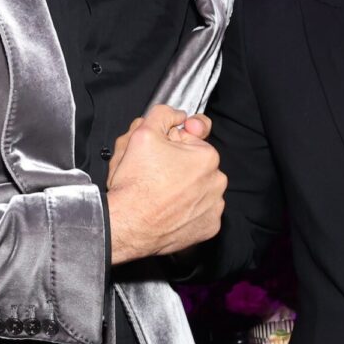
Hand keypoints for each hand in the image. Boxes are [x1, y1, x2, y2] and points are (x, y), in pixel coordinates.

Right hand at [105, 105, 224, 263]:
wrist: (126, 224)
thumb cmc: (135, 184)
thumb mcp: (142, 133)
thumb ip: (163, 114)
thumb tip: (177, 114)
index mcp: (207, 157)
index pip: (191, 141)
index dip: (171, 145)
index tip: (158, 155)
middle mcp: (217, 182)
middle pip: (195, 166)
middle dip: (178, 167)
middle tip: (155, 176)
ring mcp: (214, 207)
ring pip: (198, 190)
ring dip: (183, 189)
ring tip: (160, 195)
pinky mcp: (208, 228)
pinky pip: (200, 214)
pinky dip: (187, 213)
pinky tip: (169, 211)